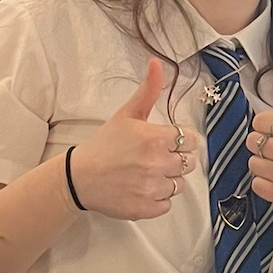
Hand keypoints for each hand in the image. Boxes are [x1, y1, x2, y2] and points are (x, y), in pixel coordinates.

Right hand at [68, 58, 186, 220]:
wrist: (79, 177)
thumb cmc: (104, 144)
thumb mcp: (127, 114)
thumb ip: (148, 90)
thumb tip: (157, 63)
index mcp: (156, 138)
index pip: (192, 141)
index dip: (182, 141)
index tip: (168, 142)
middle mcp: (158, 164)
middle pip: (189, 163)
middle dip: (176, 159)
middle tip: (155, 158)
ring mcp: (152, 188)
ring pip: (179, 185)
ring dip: (168, 180)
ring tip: (147, 173)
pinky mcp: (146, 208)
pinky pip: (167, 204)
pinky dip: (158, 198)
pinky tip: (143, 188)